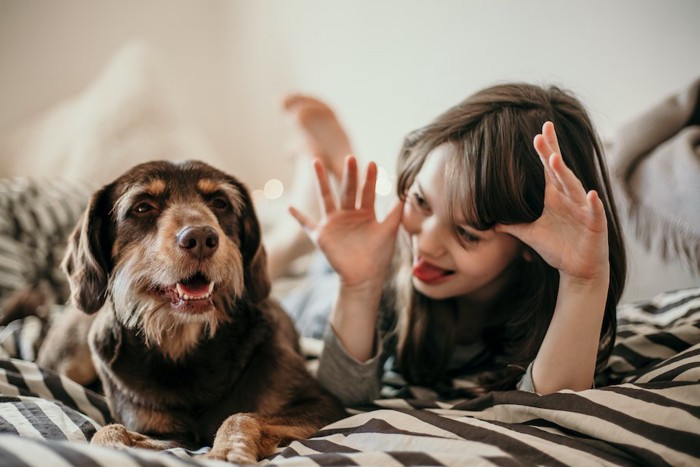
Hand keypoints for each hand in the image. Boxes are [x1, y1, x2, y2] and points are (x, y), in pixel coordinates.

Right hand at [289, 155, 403, 288]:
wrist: (365, 278)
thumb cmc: (379, 256)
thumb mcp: (389, 231)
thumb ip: (395, 212)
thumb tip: (406, 193)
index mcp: (365, 213)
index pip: (367, 192)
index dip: (370, 179)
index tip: (372, 163)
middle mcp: (348, 214)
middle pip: (347, 189)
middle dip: (349, 174)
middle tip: (350, 157)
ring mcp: (333, 223)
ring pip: (325, 197)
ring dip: (320, 180)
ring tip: (315, 160)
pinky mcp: (322, 235)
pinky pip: (306, 224)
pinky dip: (298, 217)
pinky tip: (289, 207)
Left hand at [496, 122, 608, 283]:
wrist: (578, 270)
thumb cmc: (558, 248)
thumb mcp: (529, 235)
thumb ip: (511, 226)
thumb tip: (490, 223)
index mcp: (554, 197)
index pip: (548, 169)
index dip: (546, 149)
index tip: (540, 130)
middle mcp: (569, 199)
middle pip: (559, 172)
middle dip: (551, 153)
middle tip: (542, 133)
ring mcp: (583, 210)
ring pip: (574, 188)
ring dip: (565, 174)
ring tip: (554, 159)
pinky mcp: (595, 226)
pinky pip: (594, 213)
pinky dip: (592, 204)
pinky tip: (590, 194)